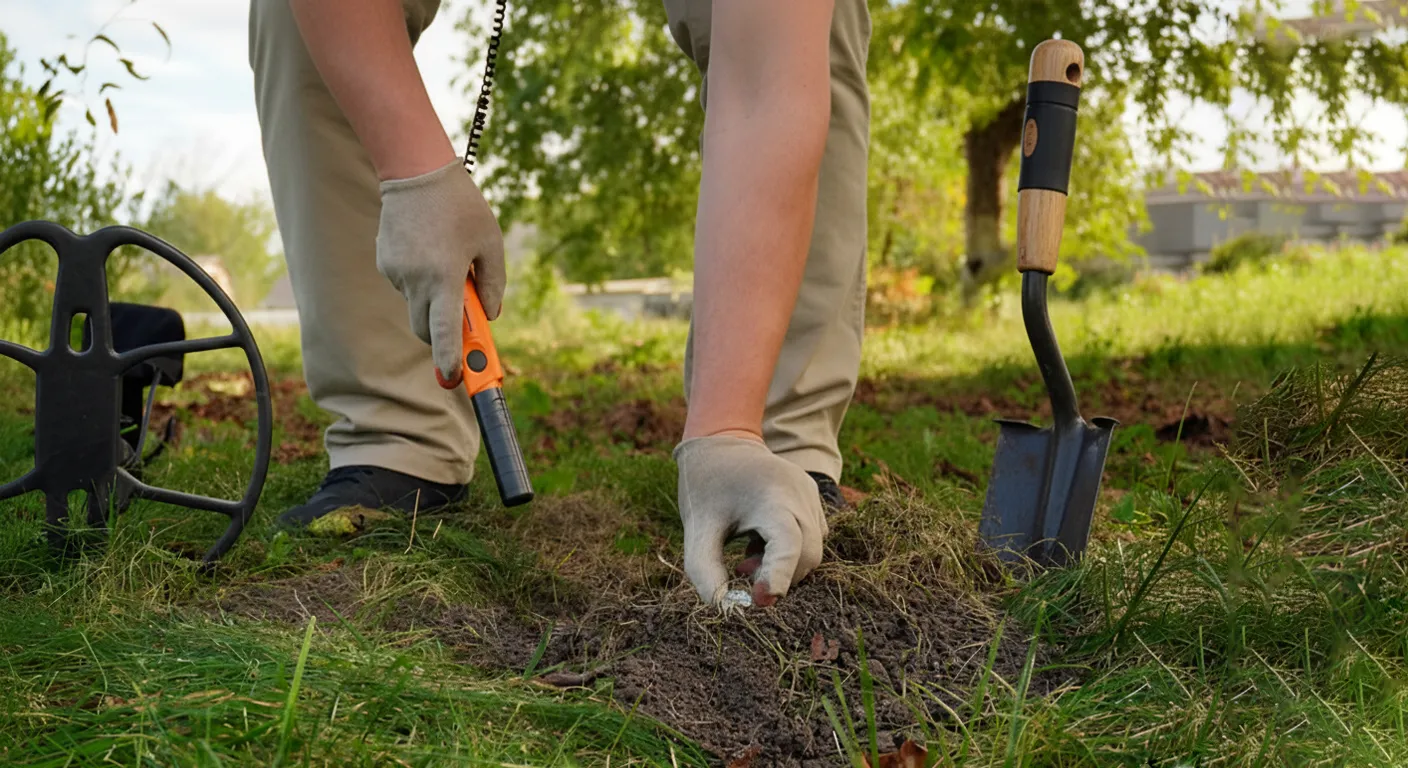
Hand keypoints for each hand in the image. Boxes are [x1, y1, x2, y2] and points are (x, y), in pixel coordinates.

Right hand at [376, 160, 505, 385]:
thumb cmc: (461, 206)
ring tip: (446, 258)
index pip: (445, 332)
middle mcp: (416, 280)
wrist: (415, 171)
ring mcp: (396, 272)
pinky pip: (405, 285)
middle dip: (442, 335)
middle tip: (463, 319)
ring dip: (432, 299)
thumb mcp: (490, 242)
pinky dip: (419, 280)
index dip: (450, 359)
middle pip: (425, 330)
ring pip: (416, 305)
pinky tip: (428, 247)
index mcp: (445, 277)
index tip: (453, 378)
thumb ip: (493, 283)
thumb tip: (490, 315)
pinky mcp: (385, 263)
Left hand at [674, 435, 826, 606]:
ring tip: (746, 554)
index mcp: (770, 496)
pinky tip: (760, 540)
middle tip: (741, 571)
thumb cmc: (705, 487)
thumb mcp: (697, 528)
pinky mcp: (812, 497)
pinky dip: (790, 551)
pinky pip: (812, 537)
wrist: (720, 443)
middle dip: (779, 576)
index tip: (760, 602)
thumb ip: (706, 570)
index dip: (779, 577)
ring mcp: (810, 493)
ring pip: (813, 549)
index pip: (789, 544)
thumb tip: (724, 608)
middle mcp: (799, 492)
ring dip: (783, 565)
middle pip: (808, 554)